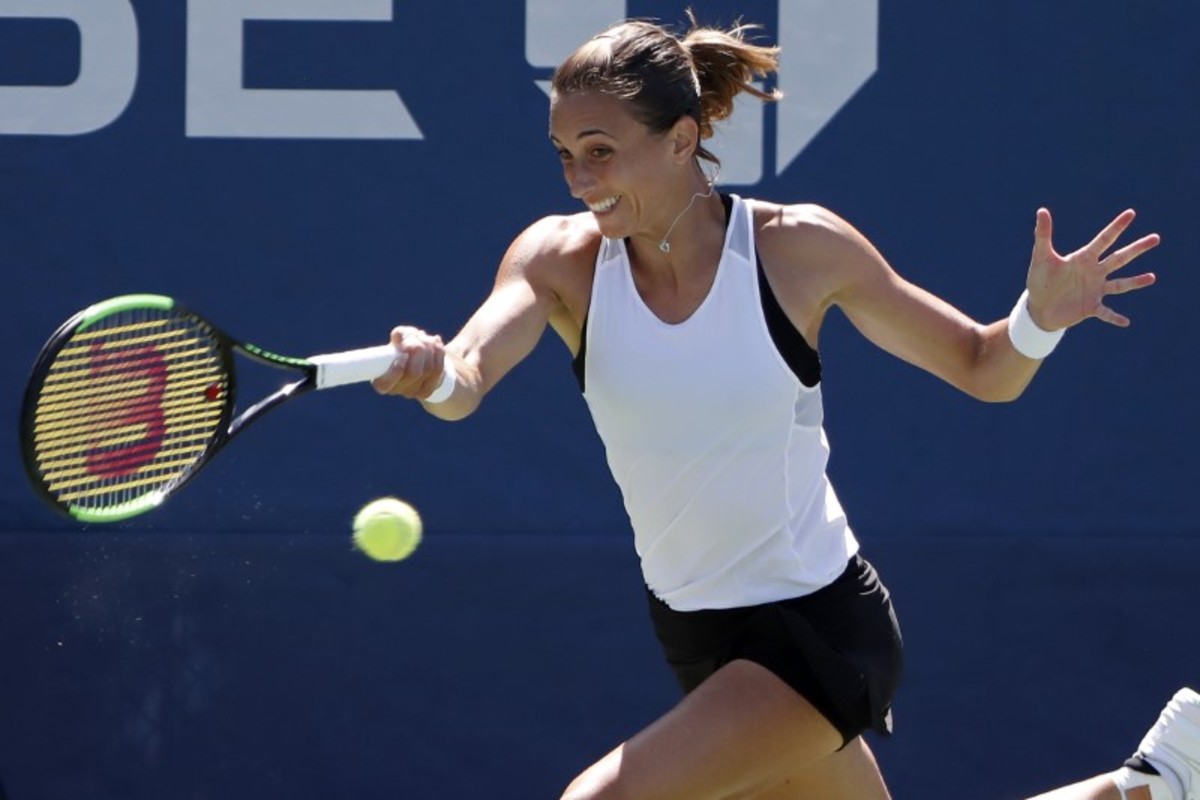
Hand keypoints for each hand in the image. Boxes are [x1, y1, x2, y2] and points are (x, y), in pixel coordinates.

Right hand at [370, 325, 446, 398]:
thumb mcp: (401, 336)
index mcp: (381, 379)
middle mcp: (396, 389)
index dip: (396, 371)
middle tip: (417, 338)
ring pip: (427, 370)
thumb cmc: (405, 345)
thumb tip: (399, 336)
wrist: (422, 357)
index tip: (403, 355)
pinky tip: (436, 342)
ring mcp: (413, 392)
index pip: (385, 384)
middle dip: (418, 351)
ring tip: (425, 337)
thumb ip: (399, 334)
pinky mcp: (428, 390)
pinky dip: (438, 353)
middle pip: (414, 373)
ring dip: (428, 348)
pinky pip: (438, 370)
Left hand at [1025, 208, 1157, 329]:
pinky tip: (1126, 322)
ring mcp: (1095, 290)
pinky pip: (1106, 313)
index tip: (1131, 213)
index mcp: (1084, 259)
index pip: (1103, 240)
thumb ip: (1043, 235)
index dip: (1116, 227)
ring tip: (1152, 278)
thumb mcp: (1041, 257)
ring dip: (1135, 282)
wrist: (1038, 308)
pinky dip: (1114, 317)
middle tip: (1156, 238)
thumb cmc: (1040, 280)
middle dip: (1136, 248)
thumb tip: (1041, 210)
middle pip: (1119, 258)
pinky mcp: (1091, 308)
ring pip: (1119, 284)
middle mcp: (1094, 272)